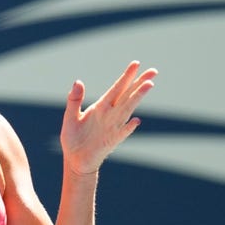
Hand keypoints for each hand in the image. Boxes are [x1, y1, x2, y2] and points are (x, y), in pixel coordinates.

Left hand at [60, 61, 156, 175]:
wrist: (74, 160)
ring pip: (128, 109)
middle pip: (128, 95)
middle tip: (154, 71)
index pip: (116, 88)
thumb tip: (78, 81)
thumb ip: (74, 100)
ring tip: (148, 85)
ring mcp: (113, 127)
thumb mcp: (70, 117)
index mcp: (101, 107)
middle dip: (140, 83)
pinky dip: (128, 127)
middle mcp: (110, 114)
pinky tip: (136, 120)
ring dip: (137, 98)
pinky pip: (122, 133)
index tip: (136, 64)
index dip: (126, 77)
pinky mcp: (112, 141)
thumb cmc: (73, 138)